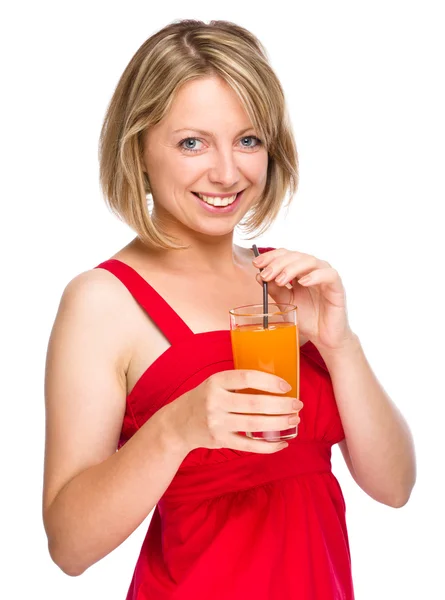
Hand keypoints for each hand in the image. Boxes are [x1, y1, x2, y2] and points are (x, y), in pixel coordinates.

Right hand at [167, 370, 302, 452]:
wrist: (178, 424)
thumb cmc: (204, 399)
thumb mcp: (215, 383)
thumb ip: (238, 383)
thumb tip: (276, 385)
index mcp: (215, 382)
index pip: (246, 378)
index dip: (269, 381)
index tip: (286, 386)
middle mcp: (215, 402)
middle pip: (255, 404)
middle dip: (281, 405)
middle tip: (297, 405)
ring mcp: (217, 423)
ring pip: (255, 424)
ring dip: (279, 423)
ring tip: (294, 420)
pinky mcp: (220, 440)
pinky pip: (249, 446)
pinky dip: (268, 446)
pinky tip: (282, 442)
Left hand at [253, 248, 355, 350]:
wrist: (322, 337)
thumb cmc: (306, 318)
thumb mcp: (285, 303)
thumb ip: (274, 289)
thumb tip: (259, 275)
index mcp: (300, 272)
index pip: (285, 255)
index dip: (271, 256)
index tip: (256, 263)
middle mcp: (312, 270)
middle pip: (295, 256)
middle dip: (278, 263)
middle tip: (266, 274)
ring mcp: (325, 277)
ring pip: (310, 261)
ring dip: (292, 268)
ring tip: (280, 280)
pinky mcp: (337, 287)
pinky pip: (329, 275)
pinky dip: (315, 276)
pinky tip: (303, 283)